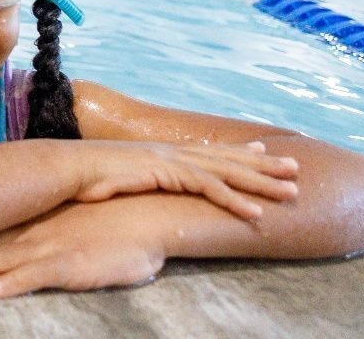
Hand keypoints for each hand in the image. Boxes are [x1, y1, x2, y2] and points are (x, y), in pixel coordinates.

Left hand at [0, 200, 166, 295]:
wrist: (151, 216)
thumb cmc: (110, 218)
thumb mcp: (69, 214)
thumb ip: (41, 219)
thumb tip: (14, 222)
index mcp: (32, 219)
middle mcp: (35, 232)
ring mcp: (52, 248)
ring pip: (3, 260)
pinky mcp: (71, 266)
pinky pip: (39, 277)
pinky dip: (15, 283)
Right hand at [69, 139, 297, 219]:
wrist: (68, 168)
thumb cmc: (86, 178)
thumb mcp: (118, 178)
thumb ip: (136, 181)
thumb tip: (137, 189)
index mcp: (162, 151)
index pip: (208, 151)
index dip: (238, 153)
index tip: (263, 152)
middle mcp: (172, 151)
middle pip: (227, 158)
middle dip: (264, 165)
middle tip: (295, 168)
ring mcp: (171, 159)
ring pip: (227, 172)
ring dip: (261, 183)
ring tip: (291, 193)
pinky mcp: (167, 173)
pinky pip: (208, 189)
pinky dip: (234, 201)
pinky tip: (256, 213)